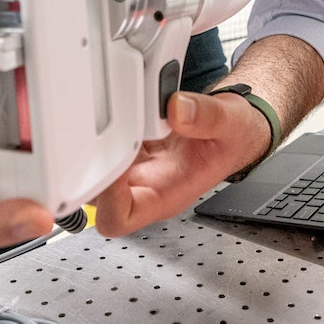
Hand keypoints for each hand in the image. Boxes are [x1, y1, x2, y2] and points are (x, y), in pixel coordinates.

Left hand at [92, 89, 272, 236]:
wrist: (235, 128)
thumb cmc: (234, 139)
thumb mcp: (232, 124)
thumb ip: (207, 116)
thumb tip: (177, 110)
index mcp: (166, 195)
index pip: (120, 217)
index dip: (105, 198)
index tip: (109, 164)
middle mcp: (145, 185)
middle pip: (94, 195)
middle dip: (88, 166)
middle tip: (96, 131)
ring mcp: (135, 167)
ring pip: (93, 169)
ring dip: (93, 144)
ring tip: (108, 114)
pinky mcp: (130, 147)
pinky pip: (103, 144)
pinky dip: (103, 126)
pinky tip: (115, 106)